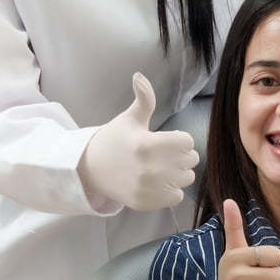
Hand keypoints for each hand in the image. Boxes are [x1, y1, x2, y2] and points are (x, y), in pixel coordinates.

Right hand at [78, 72, 198, 210]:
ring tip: (162, 167)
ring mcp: (147, 188)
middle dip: (181, 155)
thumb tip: (139, 76)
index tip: (166, 139)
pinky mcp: (145, 203)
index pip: (187, 141)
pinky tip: (158, 182)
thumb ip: (143, 99)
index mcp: (147, 144)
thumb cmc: (114, 140)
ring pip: (186, 179)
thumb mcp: (129, 119)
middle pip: (190, 160)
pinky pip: (177, 197)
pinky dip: (171, 190)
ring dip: (179, 173)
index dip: (180, 138)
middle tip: (164, 153)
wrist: (89, 168)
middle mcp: (149, 168)